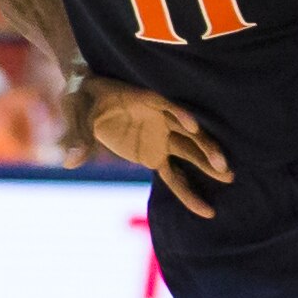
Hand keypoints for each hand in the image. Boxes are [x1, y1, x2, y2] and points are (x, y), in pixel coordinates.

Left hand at [69, 75, 232, 217]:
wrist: (88, 91)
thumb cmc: (82, 96)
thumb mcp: (75, 109)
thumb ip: (77, 136)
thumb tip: (69, 163)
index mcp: (142, 100)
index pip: (165, 105)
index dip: (179, 114)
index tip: (193, 126)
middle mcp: (158, 118)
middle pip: (185, 134)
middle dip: (204, 148)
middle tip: (223, 166)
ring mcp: (160, 137)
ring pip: (188, 151)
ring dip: (206, 163)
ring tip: (228, 177)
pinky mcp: (154, 153)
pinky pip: (173, 172)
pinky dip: (186, 187)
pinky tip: (203, 206)